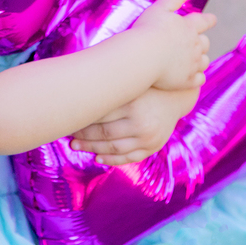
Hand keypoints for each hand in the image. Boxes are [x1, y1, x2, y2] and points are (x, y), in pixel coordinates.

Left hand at [71, 86, 200, 164]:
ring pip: (114, 148)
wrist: (176, 95)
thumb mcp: (129, 84)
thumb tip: (75, 96)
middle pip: (104, 133)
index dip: (81, 120)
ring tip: (76, 146)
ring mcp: (148, 137)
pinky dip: (111, 159)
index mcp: (132, 103)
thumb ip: (107, 90)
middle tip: (69, 136)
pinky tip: (97, 157)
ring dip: (92, 149)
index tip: (69, 119)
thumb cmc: (146, 86)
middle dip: (83, 137)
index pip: (99, 116)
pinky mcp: (153, 146)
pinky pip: (128, 158)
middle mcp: (141, 122)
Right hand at [132, 0, 214, 90]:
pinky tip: (194, 78)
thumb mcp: (159, 9)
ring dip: (201, 60)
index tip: (212, 20)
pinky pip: (198, 79)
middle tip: (200, 42)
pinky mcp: (188, 80)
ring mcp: (193, 63)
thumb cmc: (147, 30)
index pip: (204, 21)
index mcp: (190, 27)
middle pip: (205, 43)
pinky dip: (197, 77)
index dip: (208, 20)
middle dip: (203, 42)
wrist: (144, 56)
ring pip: (204, 61)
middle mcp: (196, 45)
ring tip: (196, 61)